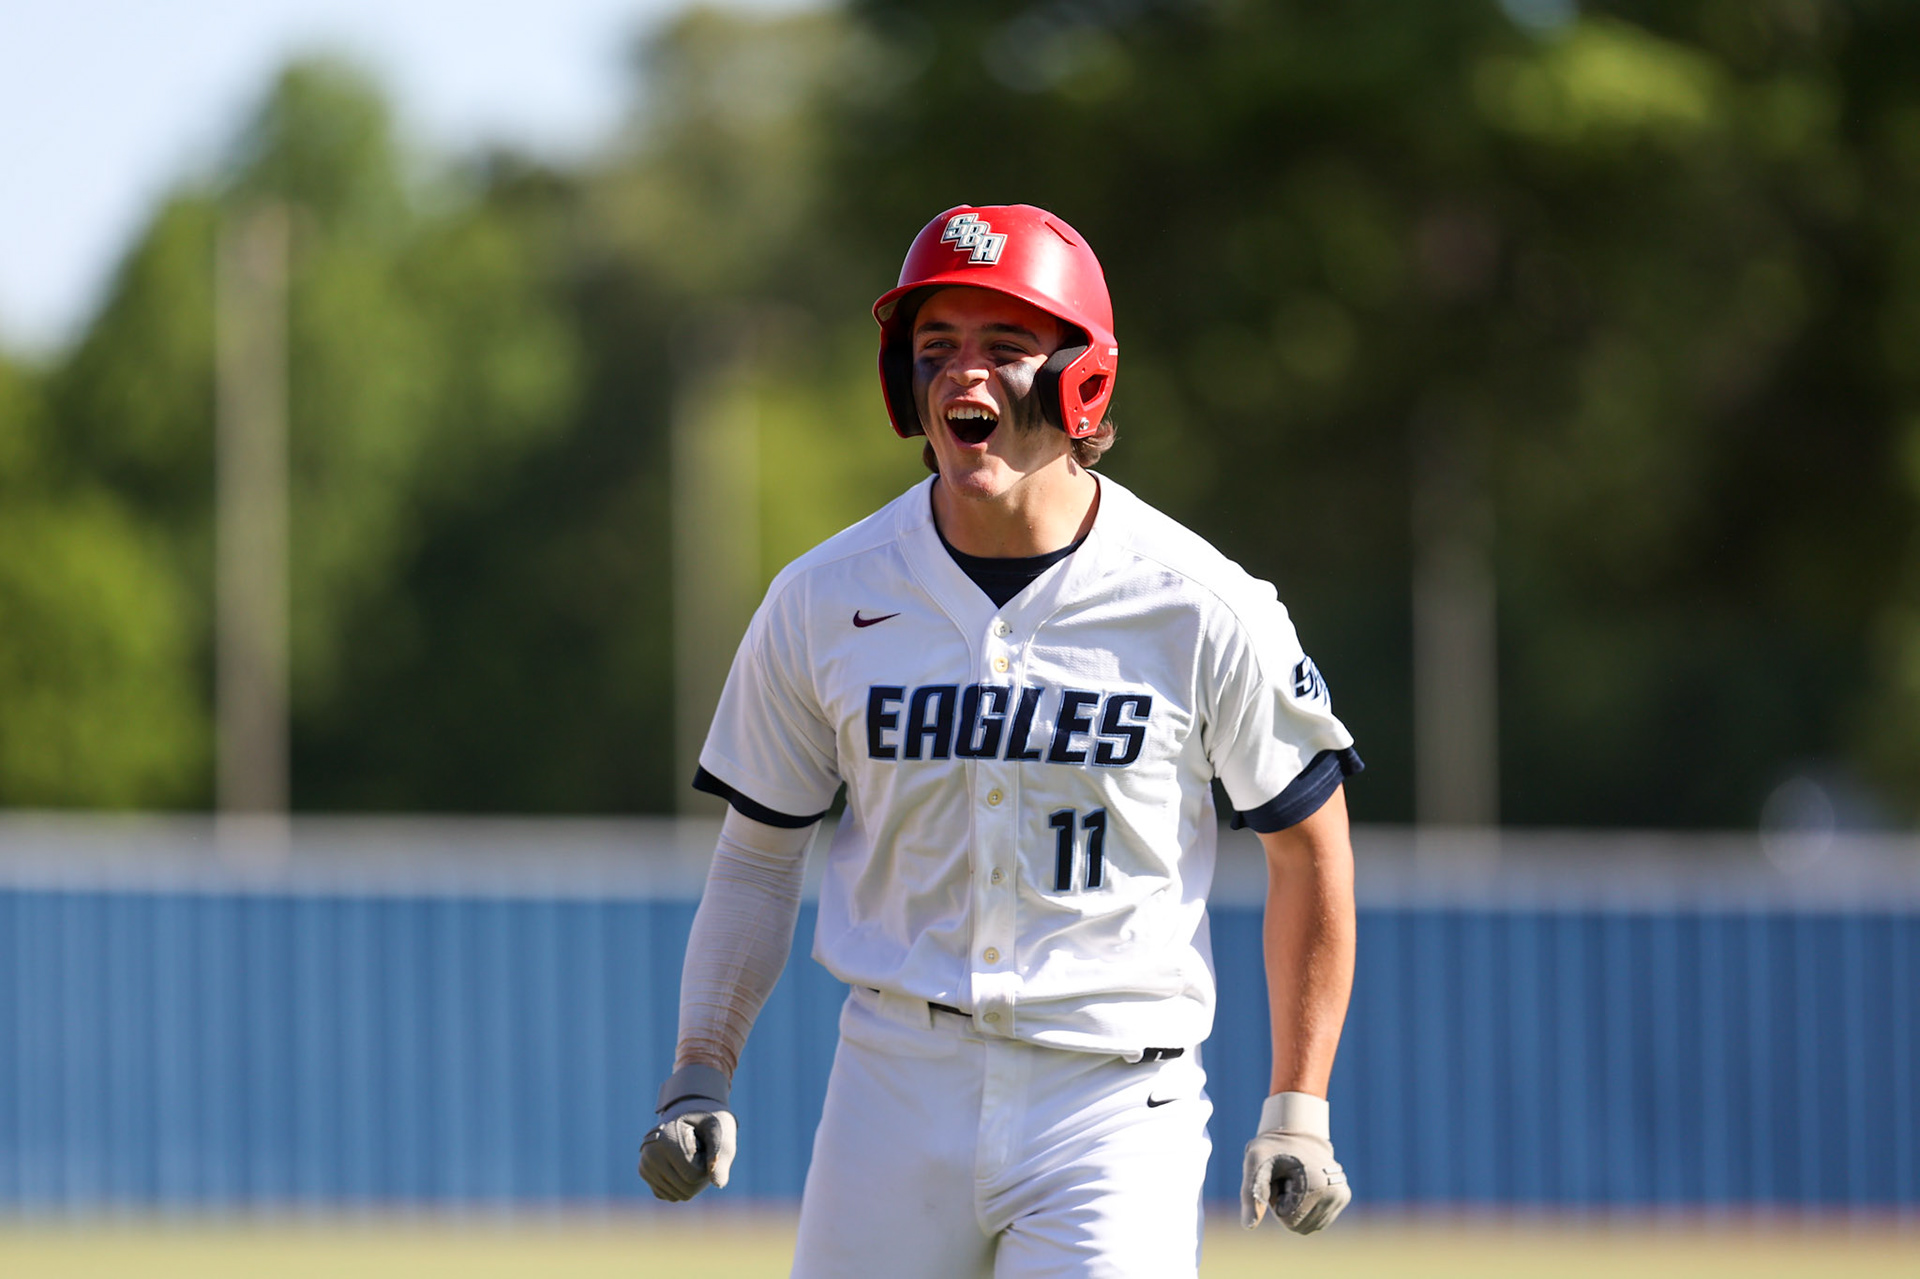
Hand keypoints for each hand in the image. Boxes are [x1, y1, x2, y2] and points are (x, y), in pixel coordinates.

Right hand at [638, 1063, 736, 1201]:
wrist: (690, 1112)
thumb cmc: (708, 1120)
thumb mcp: (719, 1132)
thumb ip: (721, 1157)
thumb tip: (719, 1184)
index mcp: (664, 1141)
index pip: (693, 1177)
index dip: (708, 1166)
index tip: (706, 1145)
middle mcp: (649, 1155)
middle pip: (685, 1191)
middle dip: (700, 1176)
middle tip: (700, 1151)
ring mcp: (645, 1166)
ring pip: (678, 1195)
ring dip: (691, 1180)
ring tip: (690, 1155)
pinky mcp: (646, 1174)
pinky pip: (671, 1195)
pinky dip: (681, 1184)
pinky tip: (680, 1163)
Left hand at [1240, 1093, 1350, 1233]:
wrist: (1297, 1132)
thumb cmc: (1273, 1147)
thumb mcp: (1256, 1163)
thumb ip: (1252, 1194)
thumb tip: (1248, 1226)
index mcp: (1319, 1185)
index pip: (1289, 1222)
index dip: (1276, 1202)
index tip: (1279, 1178)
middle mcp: (1337, 1194)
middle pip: (1300, 1227)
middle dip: (1286, 1208)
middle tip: (1285, 1180)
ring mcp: (1342, 1196)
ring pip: (1309, 1226)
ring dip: (1296, 1209)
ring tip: (1295, 1182)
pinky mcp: (1343, 1197)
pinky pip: (1317, 1221)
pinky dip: (1307, 1208)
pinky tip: (1305, 1185)